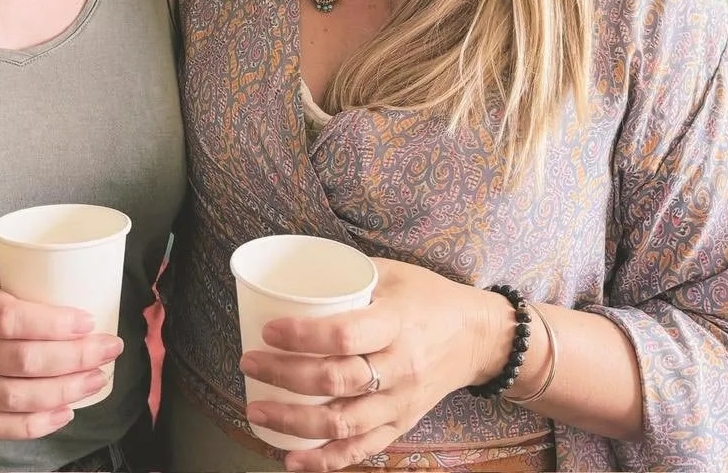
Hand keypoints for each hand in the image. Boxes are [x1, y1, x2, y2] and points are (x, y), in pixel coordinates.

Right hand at [0, 267, 123, 439]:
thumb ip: (12, 285)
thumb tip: (68, 287)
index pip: (12, 319)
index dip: (54, 323)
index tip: (88, 320)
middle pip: (24, 362)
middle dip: (75, 358)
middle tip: (109, 349)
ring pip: (17, 398)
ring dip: (65, 391)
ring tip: (97, 380)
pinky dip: (35, 425)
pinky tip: (65, 413)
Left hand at [238, 259, 503, 471]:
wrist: (479, 337)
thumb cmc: (429, 298)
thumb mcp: (393, 273)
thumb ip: (348, 277)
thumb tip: (294, 276)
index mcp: (397, 323)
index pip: (345, 335)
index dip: (302, 336)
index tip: (268, 330)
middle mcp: (400, 367)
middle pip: (336, 380)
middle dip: (284, 376)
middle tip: (248, 364)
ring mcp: (401, 401)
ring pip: (343, 421)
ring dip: (294, 421)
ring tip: (256, 410)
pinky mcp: (402, 424)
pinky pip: (362, 449)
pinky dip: (325, 459)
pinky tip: (292, 459)